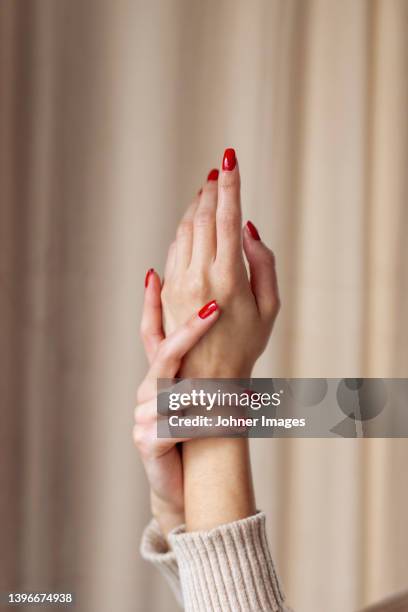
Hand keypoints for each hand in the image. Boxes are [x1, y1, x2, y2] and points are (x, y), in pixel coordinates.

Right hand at [134, 269, 219, 535]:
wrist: (186, 484)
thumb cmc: (197, 435)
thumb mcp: (201, 396)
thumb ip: (204, 363)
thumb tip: (220, 319)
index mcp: (160, 376)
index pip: (151, 332)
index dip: (151, 304)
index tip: (157, 275)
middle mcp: (148, 391)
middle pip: (163, 354)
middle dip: (189, 331)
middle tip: (215, 309)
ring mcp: (143, 416)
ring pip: (179, 394)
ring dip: (213, 398)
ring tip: (242, 403)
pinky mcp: (147, 442)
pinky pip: (180, 427)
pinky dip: (206, 427)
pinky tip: (226, 429)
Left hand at [161, 148, 279, 377]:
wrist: (207, 380)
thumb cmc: (246, 344)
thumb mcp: (270, 307)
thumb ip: (263, 263)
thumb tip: (247, 227)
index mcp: (229, 278)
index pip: (227, 218)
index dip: (230, 185)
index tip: (229, 158)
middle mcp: (199, 276)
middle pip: (203, 218)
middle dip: (212, 189)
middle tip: (220, 170)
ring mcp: (177, 283)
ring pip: (185, 230)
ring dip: (196, 206)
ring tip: (207, 190)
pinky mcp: (164, 292)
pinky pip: (174, 249)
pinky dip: (185, 230)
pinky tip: (194, 222)